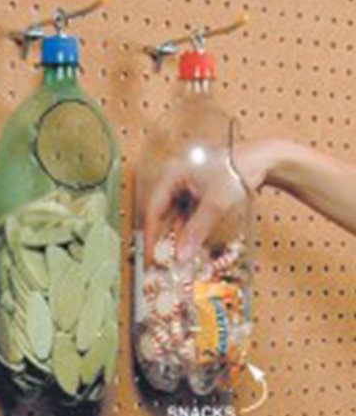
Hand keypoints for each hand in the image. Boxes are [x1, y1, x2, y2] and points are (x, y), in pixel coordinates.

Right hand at [143, 141, 271, 262]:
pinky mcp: (200, 189)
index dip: (150, 234)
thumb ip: (196, 231)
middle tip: (162, 257)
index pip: (153, 208)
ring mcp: (189, 183)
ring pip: (176, 214)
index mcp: (173, 173)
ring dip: (178, 234)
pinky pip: (188, 212)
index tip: (150, 254)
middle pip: (162, 212)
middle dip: (163, 236)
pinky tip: (190, 242)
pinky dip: (189, 228)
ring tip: (179, 253)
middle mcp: (177, 176)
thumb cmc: (239, 168)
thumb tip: (181, 255)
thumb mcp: (215, 204)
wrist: (266, 157)